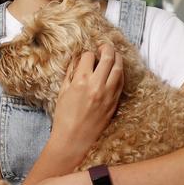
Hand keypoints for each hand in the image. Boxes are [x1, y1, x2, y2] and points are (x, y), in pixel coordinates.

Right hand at [50, 44, 123, 163]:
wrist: (75, 139)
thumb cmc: (64, 116)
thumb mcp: (62, 92)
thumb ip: (70, 74)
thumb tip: (76, 61)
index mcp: (80, 81)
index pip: (88, 57)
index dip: (87, 53)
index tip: (86, 54)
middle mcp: (97, 85)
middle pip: (107, 58)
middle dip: (106, 48)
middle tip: (104, 45)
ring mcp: (108, 93)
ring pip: (118, 68)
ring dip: (117, 58)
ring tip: (113, 54)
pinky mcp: (115, 102)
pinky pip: (121, 82)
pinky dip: (120, 72)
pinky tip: (117, 69)